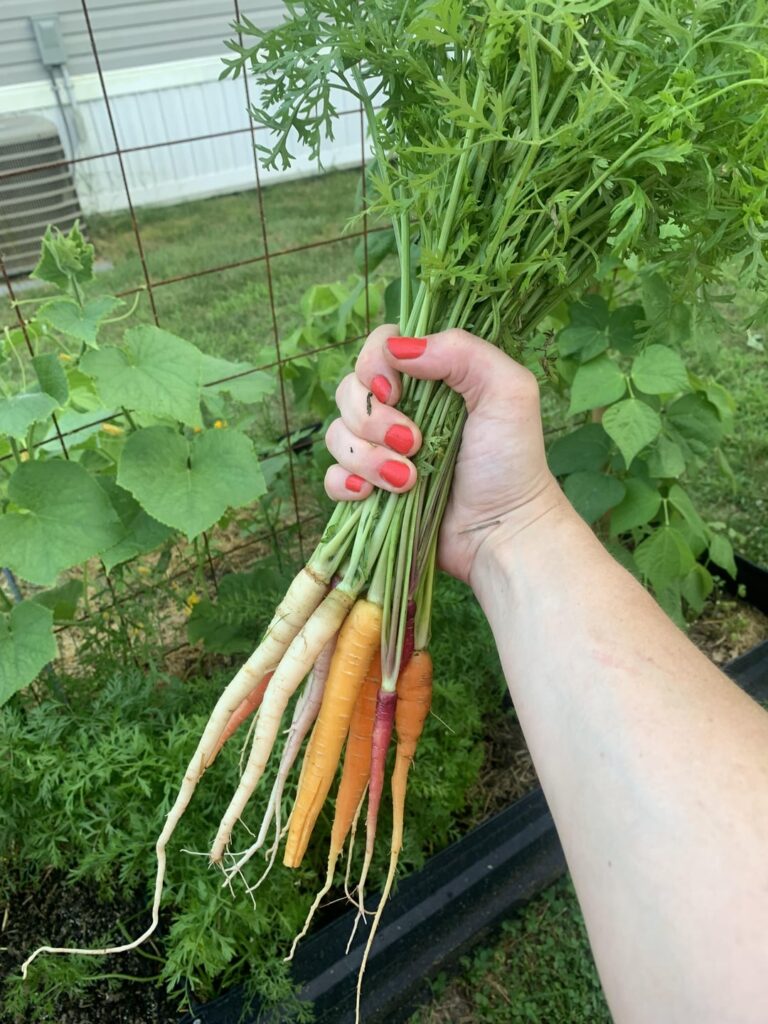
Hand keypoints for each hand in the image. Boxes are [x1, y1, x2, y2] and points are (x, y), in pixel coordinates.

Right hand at [324, 324, 566, 584]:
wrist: (503, 532)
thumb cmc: (511, 461)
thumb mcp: (507, 391)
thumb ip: (461, 352)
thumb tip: (397, 348)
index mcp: (429, 378)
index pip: (378, 348)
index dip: (375, 365)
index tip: (397, 392)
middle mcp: (400, 409)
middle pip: (349, 391)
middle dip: (373, 420)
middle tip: (413, 443)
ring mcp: (381, 451)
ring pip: (337, 435)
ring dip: (367, 457)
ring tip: (408, 480)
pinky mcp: (370, 490)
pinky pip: (332, 477)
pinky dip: (347, 484)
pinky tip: (373, 495)